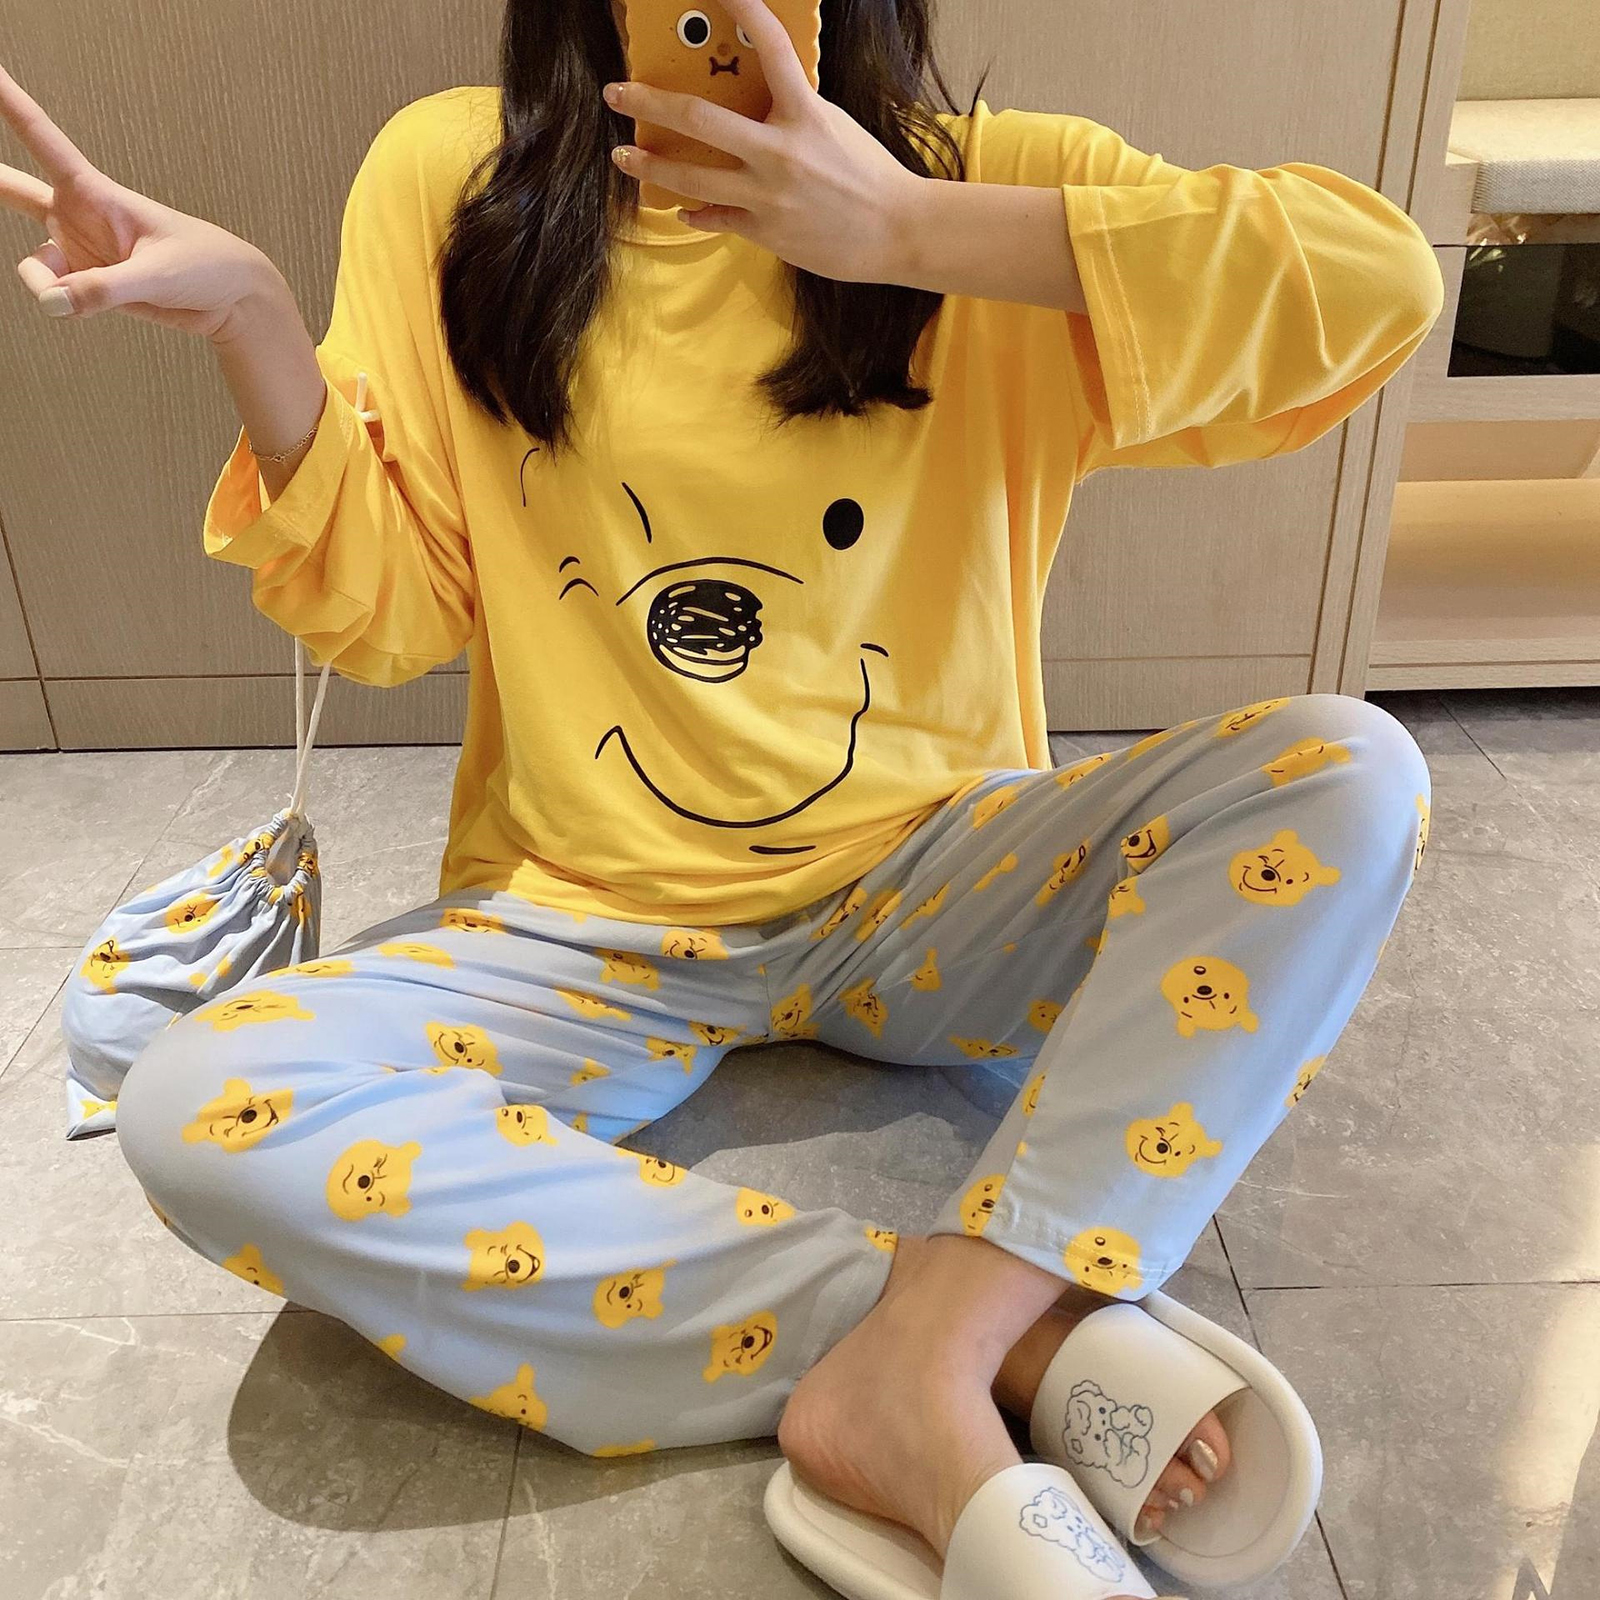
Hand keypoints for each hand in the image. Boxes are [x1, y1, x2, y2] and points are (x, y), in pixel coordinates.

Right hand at [1, 58, 280, 340]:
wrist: (232, 300)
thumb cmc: (205, 266)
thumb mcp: (157, 275)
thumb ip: (103, 289)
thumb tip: (54, 303)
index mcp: (96, 192)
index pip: (41, 137)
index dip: (7, 100)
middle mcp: (78, 216)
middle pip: (13, 189)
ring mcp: (80, 250)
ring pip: (34, 264)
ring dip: (43, 282)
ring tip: (72, 298)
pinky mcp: (88, 282)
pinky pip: (55, 295)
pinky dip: (63, 305)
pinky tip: (86, 307)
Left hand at [603, 0, 929, 283]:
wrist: (897, 230)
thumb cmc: (869, 176)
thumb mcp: (833, 127)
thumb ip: (790, 112)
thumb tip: (754, 102)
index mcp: (804, 114)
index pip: (771, 47)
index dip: (743, 8)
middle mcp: (779, 152)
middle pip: (699, 119)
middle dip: (650, 102)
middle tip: (617, 92)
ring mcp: (767, 195)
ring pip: (693, 178)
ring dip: (651, 165)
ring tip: (624, 154)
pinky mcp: (765, 231)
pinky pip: (717, 217)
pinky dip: (696, 211)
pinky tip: (680, 207)